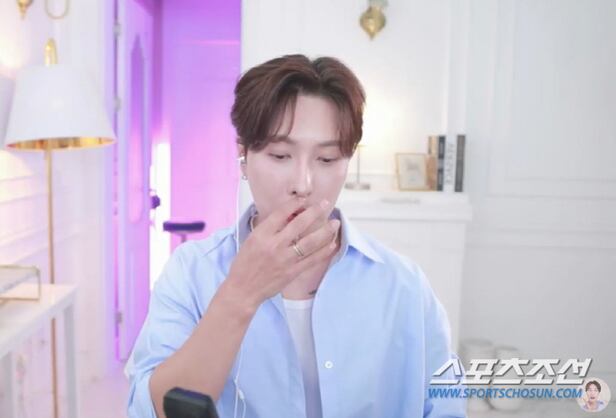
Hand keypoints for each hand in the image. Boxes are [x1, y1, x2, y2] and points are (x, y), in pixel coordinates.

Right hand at [225, 199, 339, 309]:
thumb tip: (288, 216)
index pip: (281, 213)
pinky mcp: (293, 272)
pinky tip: (332, 243)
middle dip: (315, 212)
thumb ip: (269, 228)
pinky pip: (313, 260)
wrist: (243, 289)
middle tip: (325, 204)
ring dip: (325, 231)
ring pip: (310, 242)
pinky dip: (324, 251)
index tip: (304, 199)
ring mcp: (286, 259)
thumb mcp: (251, 240)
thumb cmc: (245, 264)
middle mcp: (275, 245)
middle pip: (299, 224)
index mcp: (262, 235)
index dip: (295, 204)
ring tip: (335, 223)